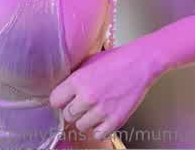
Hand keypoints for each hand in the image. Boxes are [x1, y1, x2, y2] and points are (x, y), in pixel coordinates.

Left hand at [49, 38, 163, 141]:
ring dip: (85, 119)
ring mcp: (102, 110)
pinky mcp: (115, 120)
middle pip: (67, 115)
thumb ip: (74, 77)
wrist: (139, 64)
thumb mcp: (88, 62)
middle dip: (72, 109)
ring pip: (81, 126)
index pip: (55, 101)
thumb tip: (62, 89)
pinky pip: (98, 134)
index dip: (59, 99)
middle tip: (81, 103)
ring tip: (93, 109)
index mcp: (77, 80)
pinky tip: (103, 116)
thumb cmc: (115, 60)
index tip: (64, 99)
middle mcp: (87, 97)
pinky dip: (99, 128)